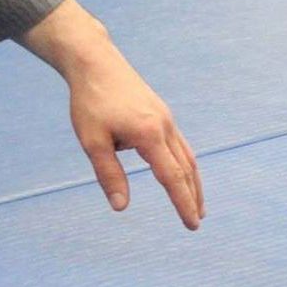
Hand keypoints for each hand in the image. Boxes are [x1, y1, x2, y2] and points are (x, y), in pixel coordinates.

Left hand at [66, 44, 204, 230]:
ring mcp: (165, 117)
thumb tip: (121, 207)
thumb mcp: (92, 140)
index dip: (183, 204)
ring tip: (194, 202)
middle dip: (192, 196)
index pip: (172, 177)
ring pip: (186, 155)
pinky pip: (178, 143)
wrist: (94, 62)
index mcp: (149, 135)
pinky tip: (177, 170)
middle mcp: (165, 126)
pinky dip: (183, 162)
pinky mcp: (160, 111)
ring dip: (191, 180)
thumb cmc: (89, 101)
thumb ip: (108, 174)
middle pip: (186, 168)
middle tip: (196, 220)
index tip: (192, 225)